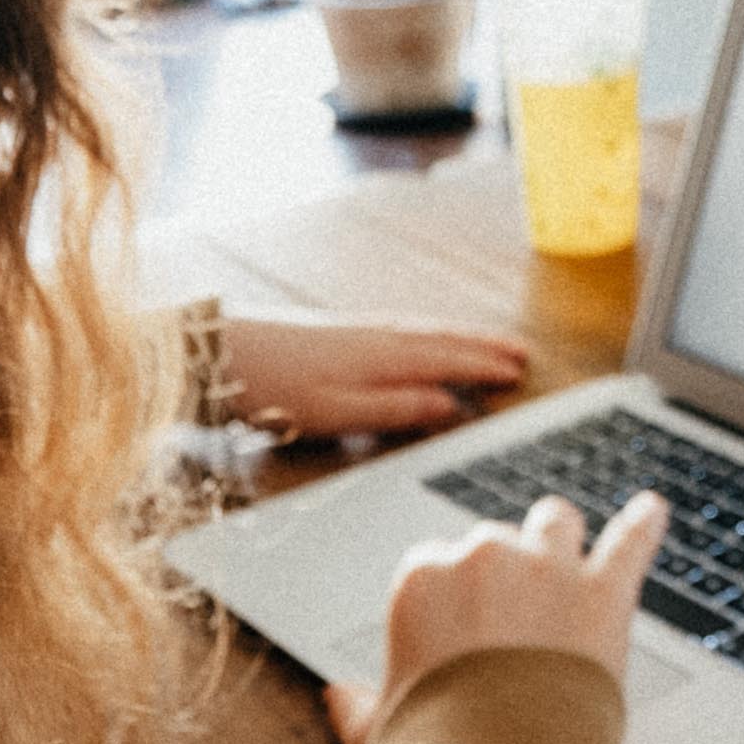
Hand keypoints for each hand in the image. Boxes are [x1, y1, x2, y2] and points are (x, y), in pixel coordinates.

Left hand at [214, 313, 529, 440]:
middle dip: (484, 346)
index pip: (449, 359)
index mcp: (384, 357)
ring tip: (488, 344)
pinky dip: (431, 335)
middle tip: (522, 352)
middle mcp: (378, 337)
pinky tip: (425, 342)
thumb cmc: (274, 389)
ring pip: (425, 332)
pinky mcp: (340, 335)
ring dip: (461, 339)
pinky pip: (405, 331)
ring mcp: (358, 332)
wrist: (220, 354)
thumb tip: (450, 404)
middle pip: (443, 339)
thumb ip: (396, 409)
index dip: (485, 366)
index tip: (520, 372)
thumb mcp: (339, 412)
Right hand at [324, 491, 663, 743]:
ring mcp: (548, 568)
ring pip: (555, 522)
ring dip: (558, 540)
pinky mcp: (604, 591)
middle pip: (496, 542)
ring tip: (567, 558)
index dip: (452, 596)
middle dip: (504, 574)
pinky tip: (652, 512)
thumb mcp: (382, 735)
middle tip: (512, 622)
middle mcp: (483, 557)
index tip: (460, 627)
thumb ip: (358, 709)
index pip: (436, 562)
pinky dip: (644, 525)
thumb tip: (337, 697)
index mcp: (422, 581)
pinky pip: (631, 541)